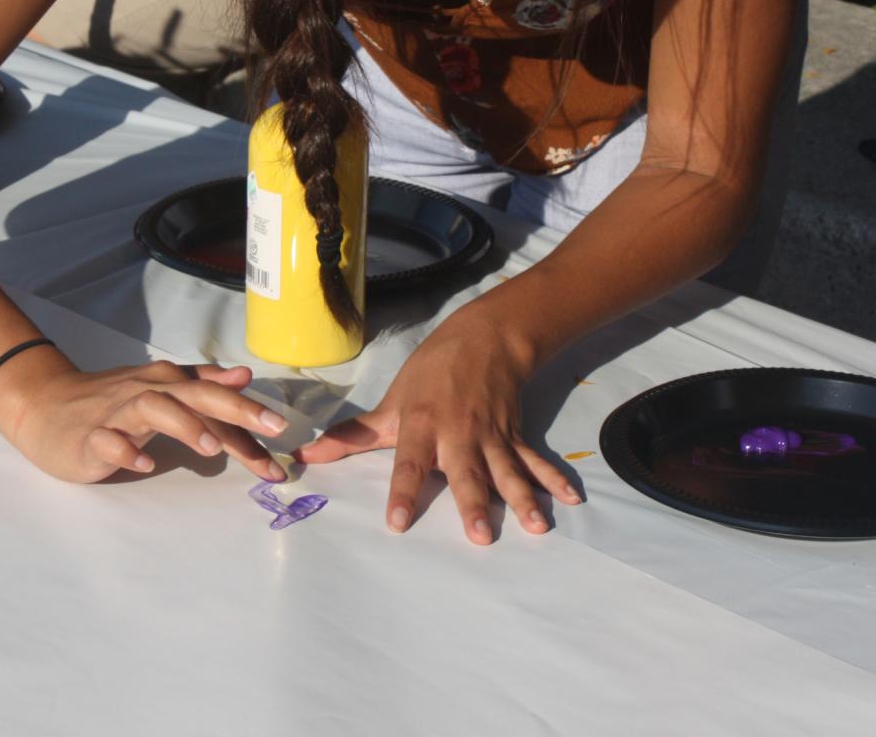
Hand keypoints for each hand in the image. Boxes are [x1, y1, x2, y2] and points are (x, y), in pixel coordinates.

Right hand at [1, 359, 289, 483]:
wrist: (44, 405)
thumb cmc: (112, 402)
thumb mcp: (161, 390)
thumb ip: (203, 385)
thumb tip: (245, 375)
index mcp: (168, 383)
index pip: (217, 399)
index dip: (251, 420)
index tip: (284, 442)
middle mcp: (148, 391)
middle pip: (196, 394)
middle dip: (236, 410)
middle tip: (272, 428)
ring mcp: (117, 412)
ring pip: (154, 409)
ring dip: (184, 425)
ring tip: (210, 448)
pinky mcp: (89, 436)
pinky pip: (108, 441)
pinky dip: (126, 451)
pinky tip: (142, 464)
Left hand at [296, 303, 581, 544]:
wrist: (484, 338)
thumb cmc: (429, 374)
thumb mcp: (390, 401)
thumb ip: (353, 436)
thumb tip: (307, 456)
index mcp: (422, 425)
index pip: (408, 463)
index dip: (403, 492)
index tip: (398, 523)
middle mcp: (458, 433)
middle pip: (466, 472)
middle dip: (474, 502)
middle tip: (481, 536)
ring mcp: (491, 436)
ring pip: (507, 470)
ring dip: (522, 498)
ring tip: (536, 526)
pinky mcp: (515, 435)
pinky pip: (534, 460)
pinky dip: (552, 479)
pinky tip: (568, 501)